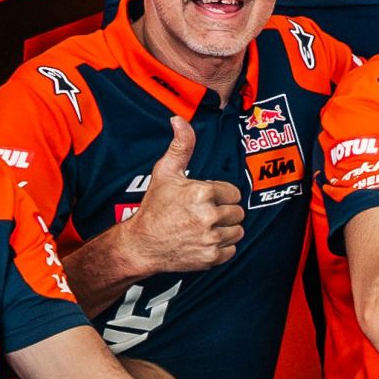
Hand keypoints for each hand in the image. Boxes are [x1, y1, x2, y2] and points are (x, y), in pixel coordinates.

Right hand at [120, 113, 246, 273]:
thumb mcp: (166, 172)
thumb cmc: (154, 207)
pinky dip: (221, 247)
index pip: (233, 193)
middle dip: (223, 212)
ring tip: (202, 227)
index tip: (203, 200)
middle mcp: (208, 216)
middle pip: (238, 212)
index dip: (219, 196)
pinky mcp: (211, 257)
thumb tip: (179, 120)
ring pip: (237, 231)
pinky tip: (203, 241)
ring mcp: (210, 238)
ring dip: (224, 229)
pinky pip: (232, 249)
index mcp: (202, 192)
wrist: (141, 244)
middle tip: (201, 214)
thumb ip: (181, 146)